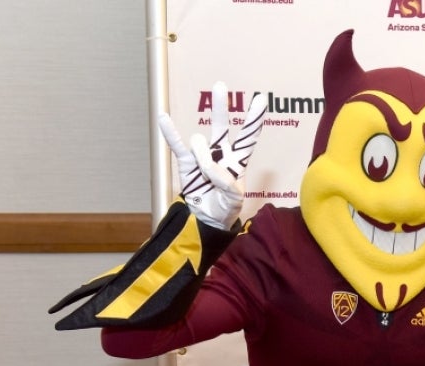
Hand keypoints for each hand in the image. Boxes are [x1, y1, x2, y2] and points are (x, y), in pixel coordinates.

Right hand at [158, 82, 267, 229]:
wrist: (206, 220)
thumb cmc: (225, 208)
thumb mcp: (234, 199)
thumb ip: (227, 183)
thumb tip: (210, 166)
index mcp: (238, 161)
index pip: (248, 138)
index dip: (254, 120)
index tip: (261, 100)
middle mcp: (220, 153)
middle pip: (221, 126)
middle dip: (221, 107)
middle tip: (219, 86)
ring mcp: (202, 156)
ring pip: (200, 143)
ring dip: (203, 159)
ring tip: (206, 178)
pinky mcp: (186, 163)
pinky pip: (178, 146)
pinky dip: (171, 133)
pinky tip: (164, 117)